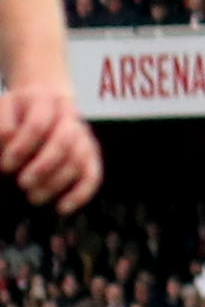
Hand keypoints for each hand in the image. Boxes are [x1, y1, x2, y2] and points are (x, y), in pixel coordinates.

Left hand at [0, 84, 99, 213]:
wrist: (44, 98)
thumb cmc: (19, 111)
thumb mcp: (4, 109)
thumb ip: (3, 125)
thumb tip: (6, 147)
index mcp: (45, 102)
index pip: (38, 125)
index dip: (22, 148)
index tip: (5, 165)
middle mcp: (69, 117)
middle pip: (64, 142)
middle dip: (43, 167)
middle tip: (22, 183)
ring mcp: (82, 135)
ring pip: (78, 160)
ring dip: (56, 182)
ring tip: (33, 197)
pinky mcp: (89, 152)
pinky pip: (93, 174)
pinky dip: (81, 193)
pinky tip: (63, 207)